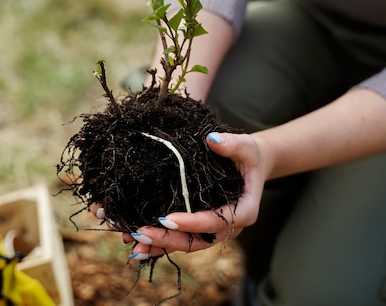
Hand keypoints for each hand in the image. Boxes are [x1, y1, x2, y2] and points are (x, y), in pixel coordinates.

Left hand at [126, 131, 269, 259]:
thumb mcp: (246, 146)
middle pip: (198, 240)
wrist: (251, 165)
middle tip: (142, 233)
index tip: (167, 219)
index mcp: (244, 211)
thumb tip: (212, 139)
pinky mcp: (203, 228)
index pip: (217, 221)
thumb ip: (232, 144)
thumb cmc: (249, 155)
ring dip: (161, 245)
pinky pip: (182, 239)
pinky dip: (161, 244)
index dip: (192, 222)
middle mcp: (230, 227)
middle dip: (169, 239)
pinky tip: (138, 246)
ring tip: (134, 244)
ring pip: (188, 244)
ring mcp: (215, 230)